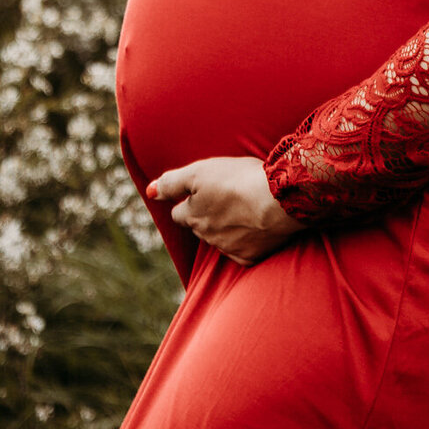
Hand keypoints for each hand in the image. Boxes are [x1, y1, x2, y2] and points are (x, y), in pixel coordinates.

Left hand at [146, 156, 305, 265]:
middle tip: (225, 198)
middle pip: (199, 226)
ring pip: (219, 238)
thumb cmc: (239, 180)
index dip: (189, 201)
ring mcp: (227, 248)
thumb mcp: (201, 171)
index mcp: (192, 215)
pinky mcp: (249, 257)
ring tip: (244, 208)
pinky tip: (257, 226)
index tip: (201, 192)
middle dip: (206, 215)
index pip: (179, 213)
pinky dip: (246, 240)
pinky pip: (242, 250)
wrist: (279, 201)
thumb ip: (172, 182)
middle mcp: (206, 236)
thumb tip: (149, 191)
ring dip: (226, 226)